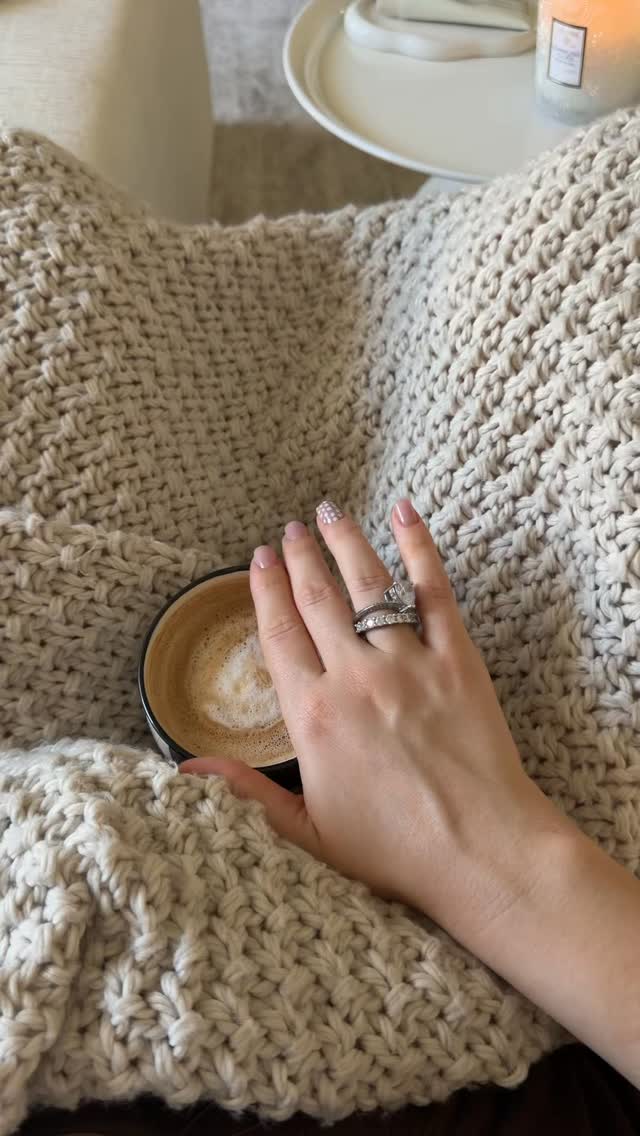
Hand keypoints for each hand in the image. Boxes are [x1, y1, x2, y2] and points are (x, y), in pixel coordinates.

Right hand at [181, 499, 567, 944]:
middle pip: (317, 599)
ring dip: (344, 543)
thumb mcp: (309, 830)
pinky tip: (404, 514)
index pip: (279, 635)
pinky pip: (433, 590)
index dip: (265, 590)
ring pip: (367, 584)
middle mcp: (355, 677)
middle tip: (288, 529)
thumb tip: (189, 767)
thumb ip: (249, 791)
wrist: (481, 851)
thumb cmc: (396, 849)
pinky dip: (418, 547)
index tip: (257, 559)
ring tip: (328, 512)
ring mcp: (408, 662)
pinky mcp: (458, 659)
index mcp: (313, 716)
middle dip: (299, 557)